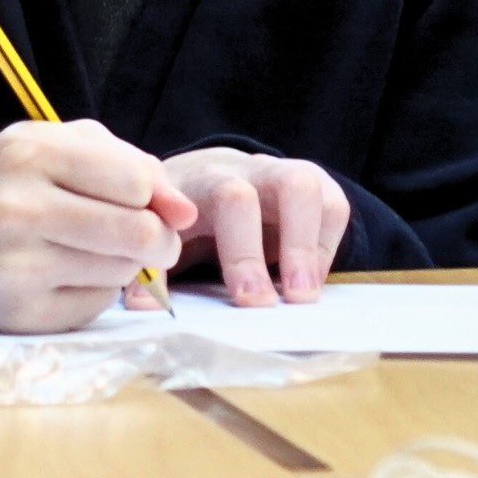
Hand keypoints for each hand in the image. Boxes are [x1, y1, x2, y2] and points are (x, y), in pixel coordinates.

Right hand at [0, 120, 197, 333]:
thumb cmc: (13, 181)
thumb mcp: (60, 146)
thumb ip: (133, 165)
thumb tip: (187, 214)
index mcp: (29, 153)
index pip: (136, 181)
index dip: (156, 195)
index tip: (145, 201)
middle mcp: (17, 209)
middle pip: (139, 233)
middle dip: (158, 237)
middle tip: (145, 236)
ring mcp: (14, 268)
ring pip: (123, 272)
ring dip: (124, 263)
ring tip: (91, 248)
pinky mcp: (19, 315)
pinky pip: (96, 305)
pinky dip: (95, 290)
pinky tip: (64, 275)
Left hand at [163, 148, 349, 305]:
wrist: (212, 175)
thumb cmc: (184, 218)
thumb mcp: (162, 239)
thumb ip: (153, 269)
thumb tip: (144, 305)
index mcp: (196, 185)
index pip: (221, 202)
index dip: (238, 250)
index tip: (247, 298)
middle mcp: (239, 172)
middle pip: (260, 192)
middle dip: (272, 249)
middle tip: (267, 304)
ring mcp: (278, 173)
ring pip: (304, 187)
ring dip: (307, 246)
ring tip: (301, 297)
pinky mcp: (313, 186)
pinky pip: (333, 206)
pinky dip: (325, 248)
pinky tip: (309, 282)